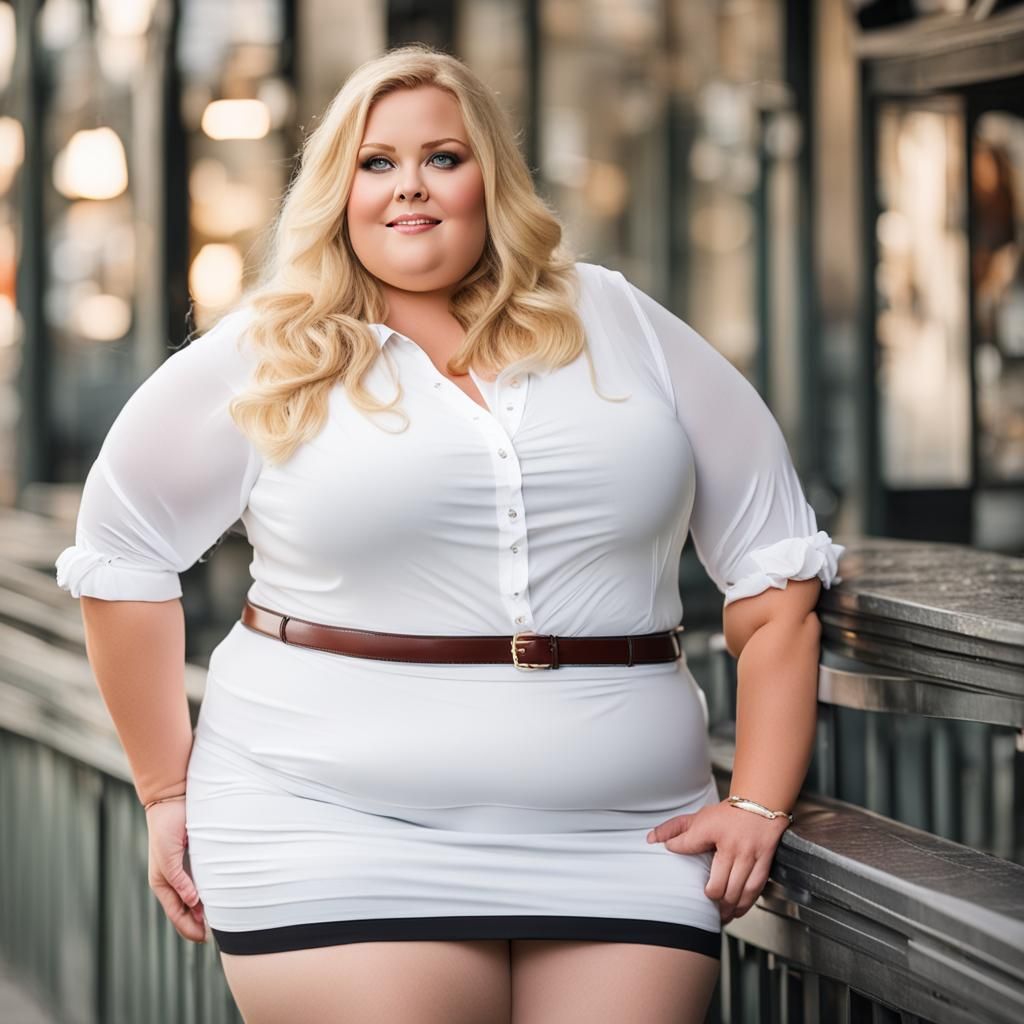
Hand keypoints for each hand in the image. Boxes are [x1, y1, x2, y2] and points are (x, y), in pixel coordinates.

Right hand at [146, 797, 206, 943]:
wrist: (171, 803)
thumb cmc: (165, 829)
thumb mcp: (168, 856)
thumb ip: (179, 879)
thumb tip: (192, 901)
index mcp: (161, 883)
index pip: (176, 913)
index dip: (189, 927)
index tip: (204, 938)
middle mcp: (171, 880)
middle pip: (184, 910)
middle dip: (196, 924)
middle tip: (215, 935)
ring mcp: (182, 871)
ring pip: (192, 899)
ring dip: (202, 912)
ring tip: (219, 922)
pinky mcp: (192, 860)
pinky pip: (199, 883)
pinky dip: (206, 895)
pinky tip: (217, 899)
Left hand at [646, 800, 789, 923]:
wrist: (760, 804)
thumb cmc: (729, 813)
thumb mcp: (699, 817)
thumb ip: (674, 828)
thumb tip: (651, 839)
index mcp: (713, 828)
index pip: (688, 844)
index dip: (677, 850)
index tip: (675, 856)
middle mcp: (732, 844)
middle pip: (717, 884)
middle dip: (710, 896)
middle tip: (705, 900)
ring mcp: (749, 855)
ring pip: (736, 892)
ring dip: (726, 907)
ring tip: (719, 913)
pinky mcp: (764, 863)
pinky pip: (754, 890)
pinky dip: (744, 904)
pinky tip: (736, 909)